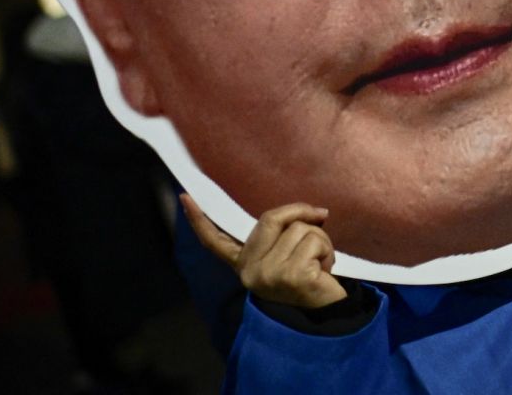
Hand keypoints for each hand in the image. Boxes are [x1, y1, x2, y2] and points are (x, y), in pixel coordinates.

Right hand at [180, 194, 346, 308]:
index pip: (216, 241)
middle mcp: (250, 271)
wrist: (324, 314)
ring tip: (319, 262)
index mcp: (244, 263)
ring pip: (300, 229)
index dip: (199, 219)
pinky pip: (315, 241)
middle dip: (301, 213)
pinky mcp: (292, 276)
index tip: (184, 197)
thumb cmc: (308, 277)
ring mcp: (269, 274)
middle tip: (319, 220)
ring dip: (321, 239)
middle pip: (272, 218)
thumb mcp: (288, 252)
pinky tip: (324, 270)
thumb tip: (318, 212)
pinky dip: (327, 250)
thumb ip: (287, 232)